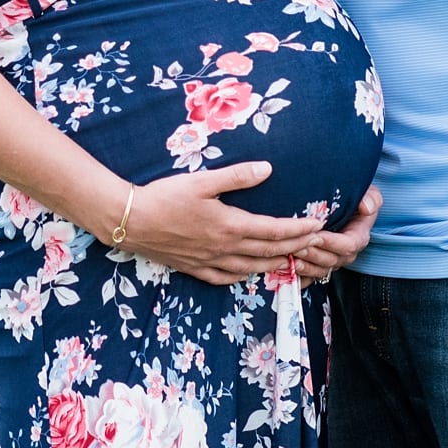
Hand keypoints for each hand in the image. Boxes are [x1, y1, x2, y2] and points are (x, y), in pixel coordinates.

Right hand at [116, 162, 331, 285]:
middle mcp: (224, 248)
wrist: (129, 221)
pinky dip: (244, 276)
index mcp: (229, 225)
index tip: (318, 225)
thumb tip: (268, 169)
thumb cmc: (164, 196)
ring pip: (251, 268)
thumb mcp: (201, 180)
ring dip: (275, 265)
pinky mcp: (195, 268)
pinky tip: (248, 273)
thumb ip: (237, 176)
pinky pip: (226, 278)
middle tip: (315, 243)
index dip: (299, 229)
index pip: (274, 230)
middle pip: (268, 252)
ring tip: (292, 261)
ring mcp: (210, 262)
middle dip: (295, 247)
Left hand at [290, 185, 381, 282]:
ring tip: (288, 254)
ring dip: (304, 264)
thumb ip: (371, 199)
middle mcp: (346, 252)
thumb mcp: (368, 193)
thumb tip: (366, 207)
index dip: (332, 242)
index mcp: (358, 237)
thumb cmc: (355, 197)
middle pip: (331, 260)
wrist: (341, 202)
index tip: (316, 234)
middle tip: (296, 244)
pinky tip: (285, 268)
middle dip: (313, 253)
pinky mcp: (318, 264)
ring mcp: (332, 260)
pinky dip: (298, 275)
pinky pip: (310, 276)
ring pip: (320, 269)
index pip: (348, 245)